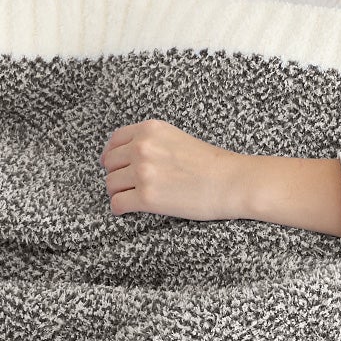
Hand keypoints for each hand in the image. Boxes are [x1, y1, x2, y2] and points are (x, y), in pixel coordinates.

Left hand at [99, 119, 249, 223]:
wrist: (231, 182)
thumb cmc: (210, 163)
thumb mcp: (175, 138)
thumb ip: (150, 142)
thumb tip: (124, 155)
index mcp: (149, 130)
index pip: (115, 140)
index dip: (112, 154)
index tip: (113, 164)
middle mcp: (142, 147)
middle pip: (110, 163)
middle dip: (116, 174)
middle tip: (125, 184)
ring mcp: (142, 173)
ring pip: (111, 184)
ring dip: (117, 192)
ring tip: (128, 198)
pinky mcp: (146, 197)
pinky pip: (117, 203)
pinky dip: (119, 209)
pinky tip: (126, 210)